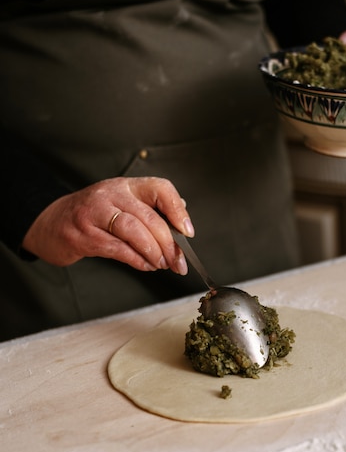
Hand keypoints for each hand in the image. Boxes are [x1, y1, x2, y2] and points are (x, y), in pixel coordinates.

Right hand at [22, 176, 194, 274]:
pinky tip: (145, 265)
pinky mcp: (83, 235)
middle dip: (169, 244)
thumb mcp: (121, 203)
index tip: (187, 231)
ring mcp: (94, 214)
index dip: (178, 210)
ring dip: (154, 252)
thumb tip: (181, 218)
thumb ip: (149, 209)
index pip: (160, 189)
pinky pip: (117, 249)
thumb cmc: (92, 215)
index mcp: (126, 186)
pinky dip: (136, 260)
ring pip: (134, 232)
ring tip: (162, 264)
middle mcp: (111, 195)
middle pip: (150, 217)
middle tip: (178, 261)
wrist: (51, 223)